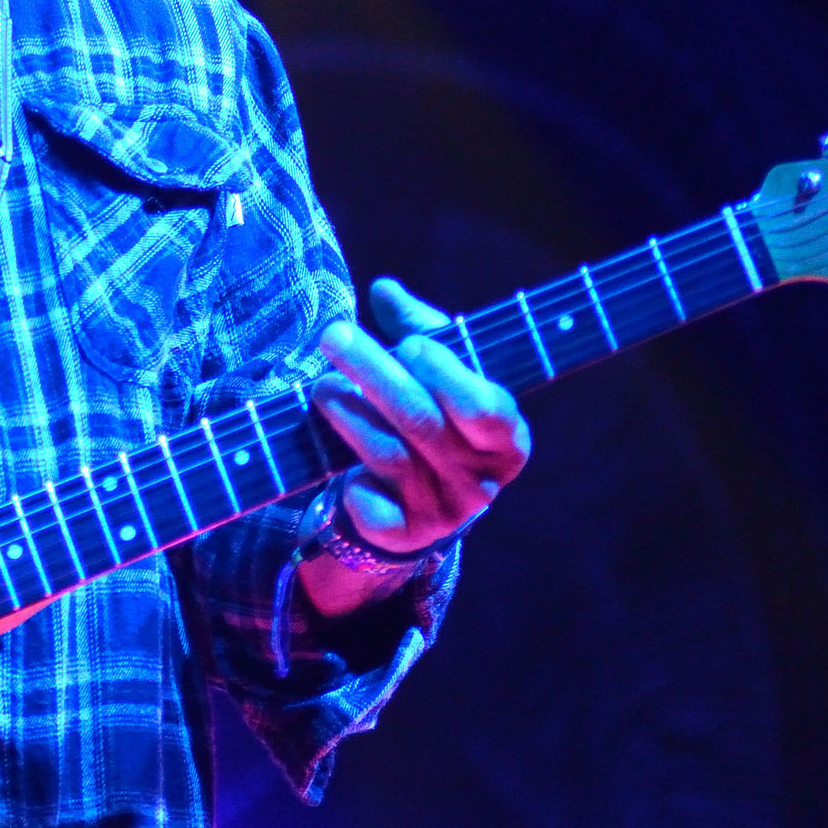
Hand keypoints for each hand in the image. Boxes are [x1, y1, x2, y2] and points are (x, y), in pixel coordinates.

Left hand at [308, 278, 528, 599]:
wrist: (421, 500)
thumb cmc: (436, 417)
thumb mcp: (439, 372)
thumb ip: (419, 329)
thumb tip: (385, 290)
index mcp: (506, 438)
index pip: (484, 408)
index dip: (448, 375)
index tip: (410, 343)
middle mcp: (481, 480)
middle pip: (423, 423)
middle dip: (374, 373)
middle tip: (334, 336)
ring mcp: (444, 512)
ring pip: (391, 457)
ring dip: (350, 415)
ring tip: (321, 385)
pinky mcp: (404, 536)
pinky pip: (374, 509)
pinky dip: (355, 485)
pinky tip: (335, 457)